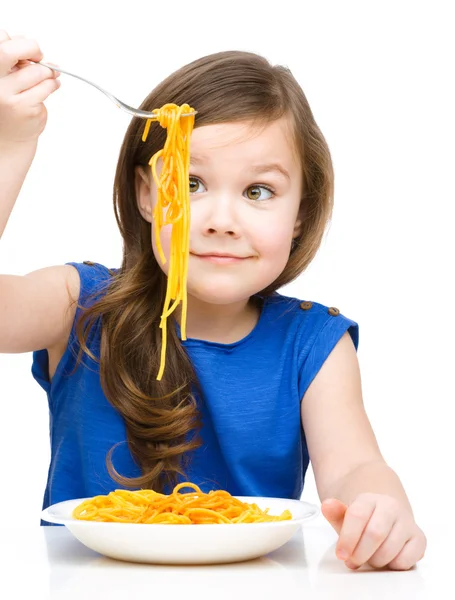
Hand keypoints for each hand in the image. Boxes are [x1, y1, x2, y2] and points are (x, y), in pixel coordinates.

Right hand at [0, 30, 59, 144]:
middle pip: (11, 52)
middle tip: (40, 56)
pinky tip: (52, 85)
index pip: (0, 41)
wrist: (10, 138)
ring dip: (48, 71)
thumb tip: (33, 51)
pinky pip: (45, 88)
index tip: (28, 50)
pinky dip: (53, 84)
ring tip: (52, 74)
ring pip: (35, 72)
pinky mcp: (25, 108)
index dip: (17, 42)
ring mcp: (8, 97)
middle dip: (31, 49)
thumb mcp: (5, 81)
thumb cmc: (8, 105)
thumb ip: (13, 65)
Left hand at [321, 493, 426, 569]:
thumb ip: (336, 513)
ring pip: (390, 549)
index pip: (357, 516)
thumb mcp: (346, 516)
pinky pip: (406, 560)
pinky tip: (386, 558)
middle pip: (375, 534)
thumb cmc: (363, 521)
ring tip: (369, 557)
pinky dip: (392, 565)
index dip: (347, 538)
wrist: (385, 516)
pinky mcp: (419, 539)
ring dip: (375, 561)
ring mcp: (407, 522)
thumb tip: (327, 505)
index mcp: (370, 498)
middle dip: (360, 553)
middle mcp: (391, 507)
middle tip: (353, 561)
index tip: (341, 554)